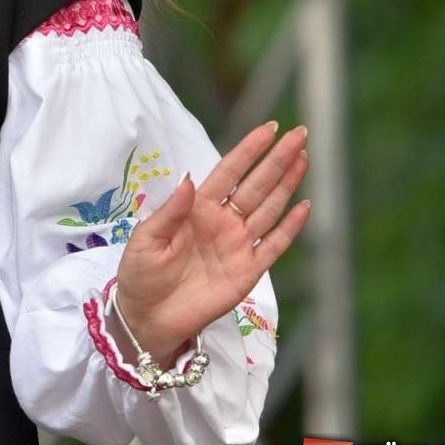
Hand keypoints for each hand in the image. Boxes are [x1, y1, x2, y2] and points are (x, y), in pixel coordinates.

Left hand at [113, 120, 310, 365]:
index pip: (228, 172)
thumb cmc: (141, 273)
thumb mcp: (147, 239)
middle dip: (277, 160)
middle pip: (255, 185)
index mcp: (196, 208)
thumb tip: (191, 179)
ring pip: (269, 209)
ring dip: (287, 185)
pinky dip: (290, 228)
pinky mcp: (248, 271)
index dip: (248, 150)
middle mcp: (222, 222)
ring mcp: (238, 245)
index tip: (268, 129)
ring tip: (303, 159)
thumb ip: (171, 211)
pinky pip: (274, 246)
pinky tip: (304, 207)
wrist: (147, 316)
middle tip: (299, 135)